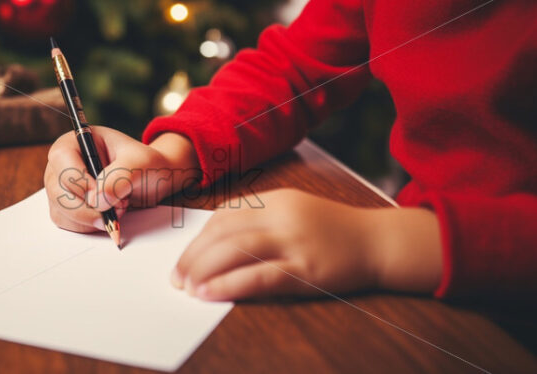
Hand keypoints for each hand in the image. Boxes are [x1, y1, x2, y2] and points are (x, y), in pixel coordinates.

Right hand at [44, 126, 199, 231]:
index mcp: (77, 141)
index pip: (62, 159)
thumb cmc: (145, 164)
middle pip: (58, 190)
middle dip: (89, 206)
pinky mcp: (66, 208)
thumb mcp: (140, 163)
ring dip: (92, 218)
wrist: (152, 180)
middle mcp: (63, 164)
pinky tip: (108, 216)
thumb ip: (120, 177)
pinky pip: (68, 223)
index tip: (102, 196)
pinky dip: (89, 226)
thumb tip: (97, 200)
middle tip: (119, 205)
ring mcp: (62, 187)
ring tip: (119, 207)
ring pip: (62, 211)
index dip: (79, 181)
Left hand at [171, 188, 442, 300]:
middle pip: (223, 231)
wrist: (379, 242)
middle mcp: (282, 214)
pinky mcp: (306, 267)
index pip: (224, 214)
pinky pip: (258, 275)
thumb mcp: (295, 212)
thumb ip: (261, 220)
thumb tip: (219, 243)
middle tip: (176, 276)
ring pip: (235, 250)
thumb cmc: (334, 231)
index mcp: (276, 199)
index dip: (199, 237)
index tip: (185, 256)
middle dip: (193, 255)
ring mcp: (294, 240)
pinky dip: (229, 284)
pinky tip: (210, 293)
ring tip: (186, 287)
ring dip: (203, 269)